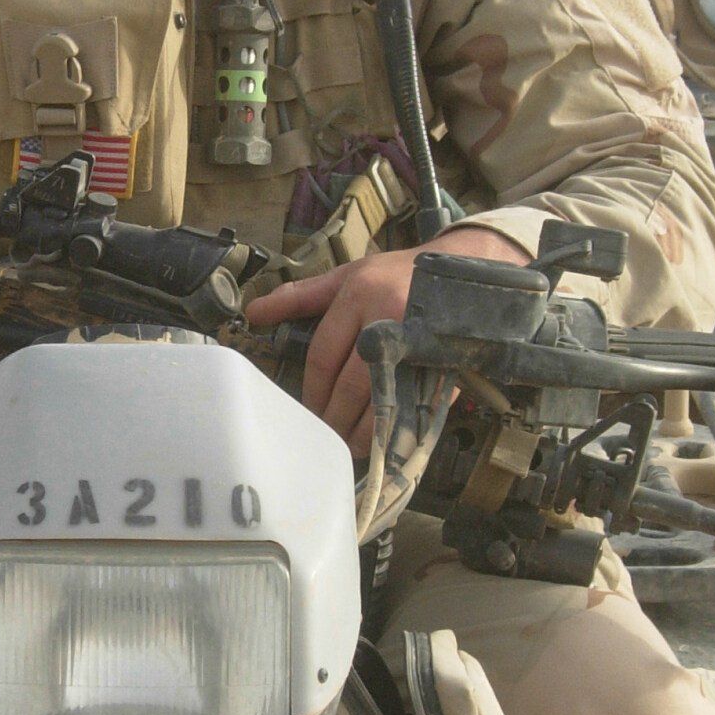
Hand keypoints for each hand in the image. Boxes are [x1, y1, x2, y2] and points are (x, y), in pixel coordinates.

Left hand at [244, 227, 529, 454]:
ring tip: (348, 447)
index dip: (313, 390)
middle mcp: (388, 320)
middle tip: (323, 437)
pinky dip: (398, 429)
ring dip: (363, 431)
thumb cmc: (396, 274)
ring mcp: (419, 345)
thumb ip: (299, 297)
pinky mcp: (443, 363)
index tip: (307, 411)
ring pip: (384, 400)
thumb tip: (252, 313)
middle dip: (334, 416)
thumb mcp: (347, 275)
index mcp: (359, 296)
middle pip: (352, 383)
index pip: (325, 355)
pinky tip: (384, 443)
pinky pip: (416, 404)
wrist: (462, 267)